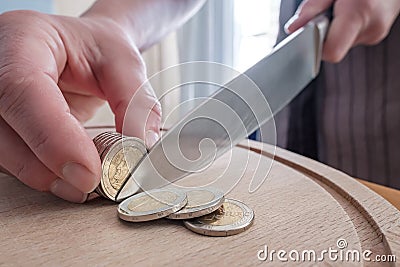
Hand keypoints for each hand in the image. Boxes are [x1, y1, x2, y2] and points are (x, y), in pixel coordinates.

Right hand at [0, 10, 160, 201]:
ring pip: (1, 149)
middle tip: (89, 185)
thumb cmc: (97, 48)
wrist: (81, 47)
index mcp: (24, 39)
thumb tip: (140, 145)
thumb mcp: (124, 62)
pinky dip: (39, 171)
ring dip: (42, 174)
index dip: (53, 136)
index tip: (88, 172)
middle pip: (2, 126)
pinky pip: (9, 155)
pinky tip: (66, 176)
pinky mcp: (2, 122)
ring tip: (83, 183)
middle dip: (46, 166)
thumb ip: (135, 101)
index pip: (23, 88)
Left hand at [285, 0, 399, 61]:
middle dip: (324, 34)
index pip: (331, 52)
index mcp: (358, 15)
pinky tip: (349, 13)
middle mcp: (370, 28)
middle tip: (327, 14)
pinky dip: (344, 29)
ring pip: (341, 43)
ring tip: (342, 10)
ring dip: (335, 30)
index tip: (309, 38)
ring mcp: (375, 34)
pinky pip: (350, 38)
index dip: (316, 48)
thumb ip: (311, 8)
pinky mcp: (376, 34)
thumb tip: (292, 29)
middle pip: (333, 48)